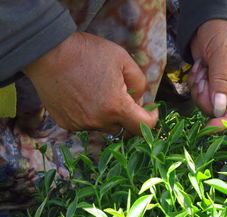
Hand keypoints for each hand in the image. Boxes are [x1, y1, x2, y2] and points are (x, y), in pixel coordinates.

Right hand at [22, 32, 157, 134]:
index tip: (151, 109)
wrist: (47, 53)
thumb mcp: (123, 59)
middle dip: (127, 114)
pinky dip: (91, 115)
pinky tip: (84, 97)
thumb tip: (139, 100)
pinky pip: (86, 124)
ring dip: (108, 115)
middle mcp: (98, 121)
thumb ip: (139, 82)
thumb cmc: (87, 53)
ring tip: (99, 92)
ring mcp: (80, 124)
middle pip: (123, 127)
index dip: (152, 119)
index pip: (143, 127)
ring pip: (104, 126)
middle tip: (122, 94)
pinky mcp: (66, 123)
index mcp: (116, 107)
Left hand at [188, 20, 226, 128]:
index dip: (226, 121)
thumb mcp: (223, 53)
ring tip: (201, 67)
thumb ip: (222, 81)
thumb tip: (220, 109)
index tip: (210, 128)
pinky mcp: (208, 82)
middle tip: (202, 75)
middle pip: (218, 107)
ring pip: (206, 101)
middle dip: (205, 95)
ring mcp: (220, 85)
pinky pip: (198, 92)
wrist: (211, 18)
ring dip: (199, 87)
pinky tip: (198, 67)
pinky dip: (194, 82)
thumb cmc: (224, 30)